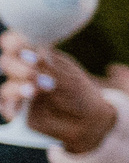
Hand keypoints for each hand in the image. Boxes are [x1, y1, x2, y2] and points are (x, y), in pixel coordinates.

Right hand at [0, 34, 119, 153]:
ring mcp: (18, 92)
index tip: (19, 45)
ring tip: (32, 90)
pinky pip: (6, 107)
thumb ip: (49, 69)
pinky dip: (12, 105)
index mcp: (35, 57)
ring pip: (6, 88)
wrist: (87, 120)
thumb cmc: (80, 93)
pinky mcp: (17, 112)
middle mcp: (22, 72)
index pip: (15, 43)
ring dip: (16, 88)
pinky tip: (21, 106)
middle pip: (6, 63)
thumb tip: (28, 55)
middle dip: (16, 66)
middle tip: (32, 73)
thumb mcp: (69, 79)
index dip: (13, 42)